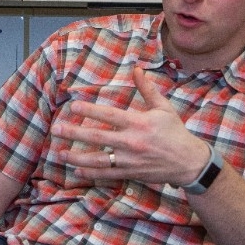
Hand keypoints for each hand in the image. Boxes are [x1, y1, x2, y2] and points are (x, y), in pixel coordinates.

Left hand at [51, 67, 209, 185]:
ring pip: (98, 159)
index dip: (89, 111)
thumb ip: (147, 89)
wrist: (188, 162)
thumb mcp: (164, 108)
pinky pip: (107, 174)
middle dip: (74, 133)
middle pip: (97, 137)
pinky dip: (91, 173)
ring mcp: (130, 160)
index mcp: (139, 123)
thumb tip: (137, 69)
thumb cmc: (175, 132)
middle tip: (56, 130)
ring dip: (77, 156)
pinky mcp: (131, 173)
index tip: (72, 106)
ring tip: (61, 153)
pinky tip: (77, 171)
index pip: (109, 115)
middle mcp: (132, 142)